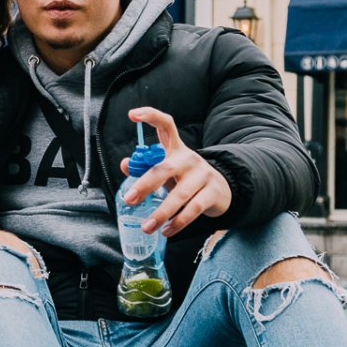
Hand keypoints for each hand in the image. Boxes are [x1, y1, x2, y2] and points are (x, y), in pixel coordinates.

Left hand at [120, 107, 231, 236]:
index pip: (166, 124)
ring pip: (180, 194)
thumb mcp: (168, 170)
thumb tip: (125, 165)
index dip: (150, 116)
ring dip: (161, 213)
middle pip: (165, 168)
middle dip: (145, 185)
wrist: (222, 189)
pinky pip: (193, 210)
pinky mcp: (212, 193)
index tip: (132, 114)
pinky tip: (166, 231)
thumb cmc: (186, 179)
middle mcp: (189, 158)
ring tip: (147, 226)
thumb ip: (147, 168)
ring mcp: (202, 175)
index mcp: (176, 149)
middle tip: (129, 199)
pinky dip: (178, 223)